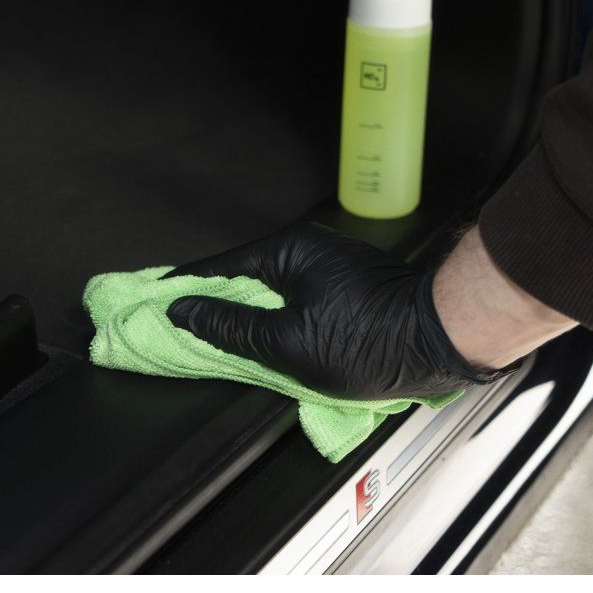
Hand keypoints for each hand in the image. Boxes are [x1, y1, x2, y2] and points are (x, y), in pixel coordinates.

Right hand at [165, 221, 508, 399]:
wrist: (440, 341)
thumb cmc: (368, 340)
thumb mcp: (289, 342)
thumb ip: (233, 328)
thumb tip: (186, 311)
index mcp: (289, 251)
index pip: (220, 268)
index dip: (184, 287)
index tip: (152, 298)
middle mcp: (305, 250)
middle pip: (241, 277)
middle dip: (209, 301)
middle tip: (173, 323)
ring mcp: (324, 267)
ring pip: (266, 291)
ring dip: (239, 313)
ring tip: (205, 336)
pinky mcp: (339, 287)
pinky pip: (288, 299)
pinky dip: (267, 318)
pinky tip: (252, 339)